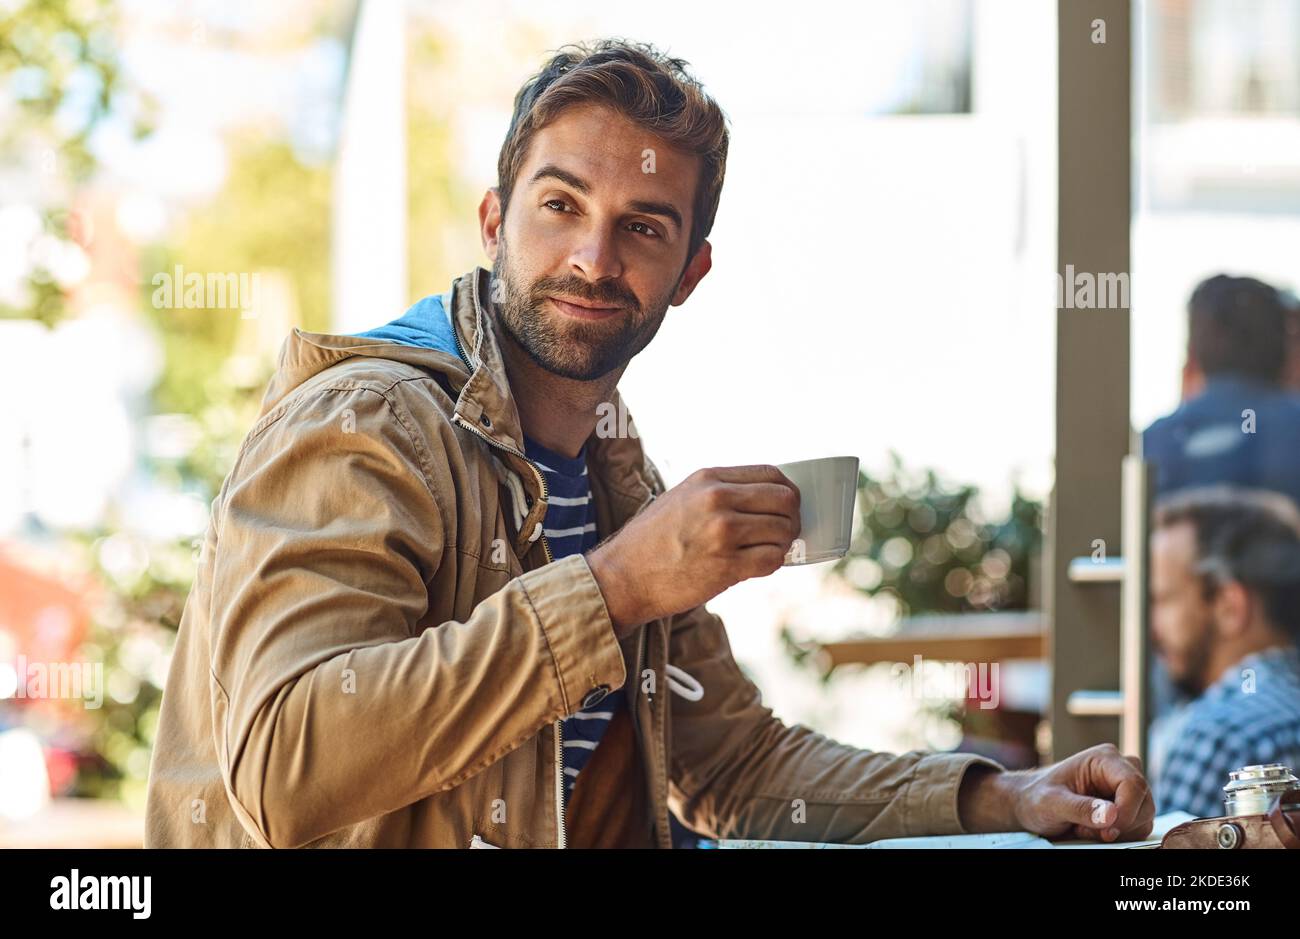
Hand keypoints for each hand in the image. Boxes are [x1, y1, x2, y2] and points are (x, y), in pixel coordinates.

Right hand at [586, 465, 799, 635]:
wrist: (623, 576)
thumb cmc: (653, 540)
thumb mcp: (683, 497)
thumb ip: (720, 491)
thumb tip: (766, 497)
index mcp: (708, 479)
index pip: (771, 474)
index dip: (787, 491)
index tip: (786, 506)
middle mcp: (717, 500)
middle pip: (785, 500)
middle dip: (791, 518)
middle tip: (784, 532)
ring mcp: (723, 533)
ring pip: (783, 531)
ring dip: (783, 544)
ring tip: (767, 551)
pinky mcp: (726, 566)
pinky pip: (772, 560)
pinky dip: (773, 564)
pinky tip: (757, 566)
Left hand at [959, 743, 1155, 841]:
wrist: (1029, 804)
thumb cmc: (1036, 797)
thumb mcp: (1051, 803)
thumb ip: (1080, 808)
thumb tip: (1111, 814)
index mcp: (1104, 758)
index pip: (1134, 784)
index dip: (1127, 811)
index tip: (1108, 830)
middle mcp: (1120, 769)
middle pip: (1144, 803)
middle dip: (1120, 824)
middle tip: (1086, 830)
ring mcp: (1125, 788)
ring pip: (1144, 818)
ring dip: (1118, 831)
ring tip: (1085, 828)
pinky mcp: (1126, 805)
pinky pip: (1138, 827)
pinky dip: (1119, 835)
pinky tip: (1093, 830)